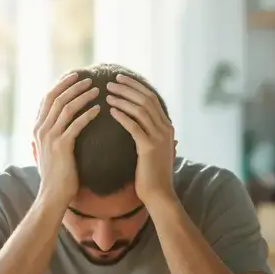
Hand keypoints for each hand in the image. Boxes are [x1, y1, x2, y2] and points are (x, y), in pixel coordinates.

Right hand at [33, 72, 100, 205]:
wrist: (53, 194)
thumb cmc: (56, 173)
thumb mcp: (48, 150)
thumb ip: (50, 134)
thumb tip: (55, 122)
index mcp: (37, 128)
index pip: (47, 98)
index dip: (61, 84)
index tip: (75, 76)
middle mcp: (40, 129)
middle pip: (56, 98)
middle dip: (72, 85)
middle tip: (88, 78)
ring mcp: (50, 137)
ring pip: (66, 108)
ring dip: (82, 96)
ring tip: (97, 90)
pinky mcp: (61, 146)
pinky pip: (76, 124)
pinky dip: (88, 114)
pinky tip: (99, 109)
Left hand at [106, 74, 176, 205]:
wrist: (159, 195)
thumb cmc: (152, 175)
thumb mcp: (154, 150)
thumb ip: (150, 134)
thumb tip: (142, 123)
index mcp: (167, 127)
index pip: (152, 98)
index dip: (136, 86)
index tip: (121, 78)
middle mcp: (166, 129)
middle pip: (146, 99)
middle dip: (128, 88)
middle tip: (111, 80)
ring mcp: (159, 138)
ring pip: (141, 110)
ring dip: (123, 99)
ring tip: (107, 93)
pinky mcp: (149, 148)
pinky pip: (134, 126)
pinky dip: (123, 116)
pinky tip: (111, 111)